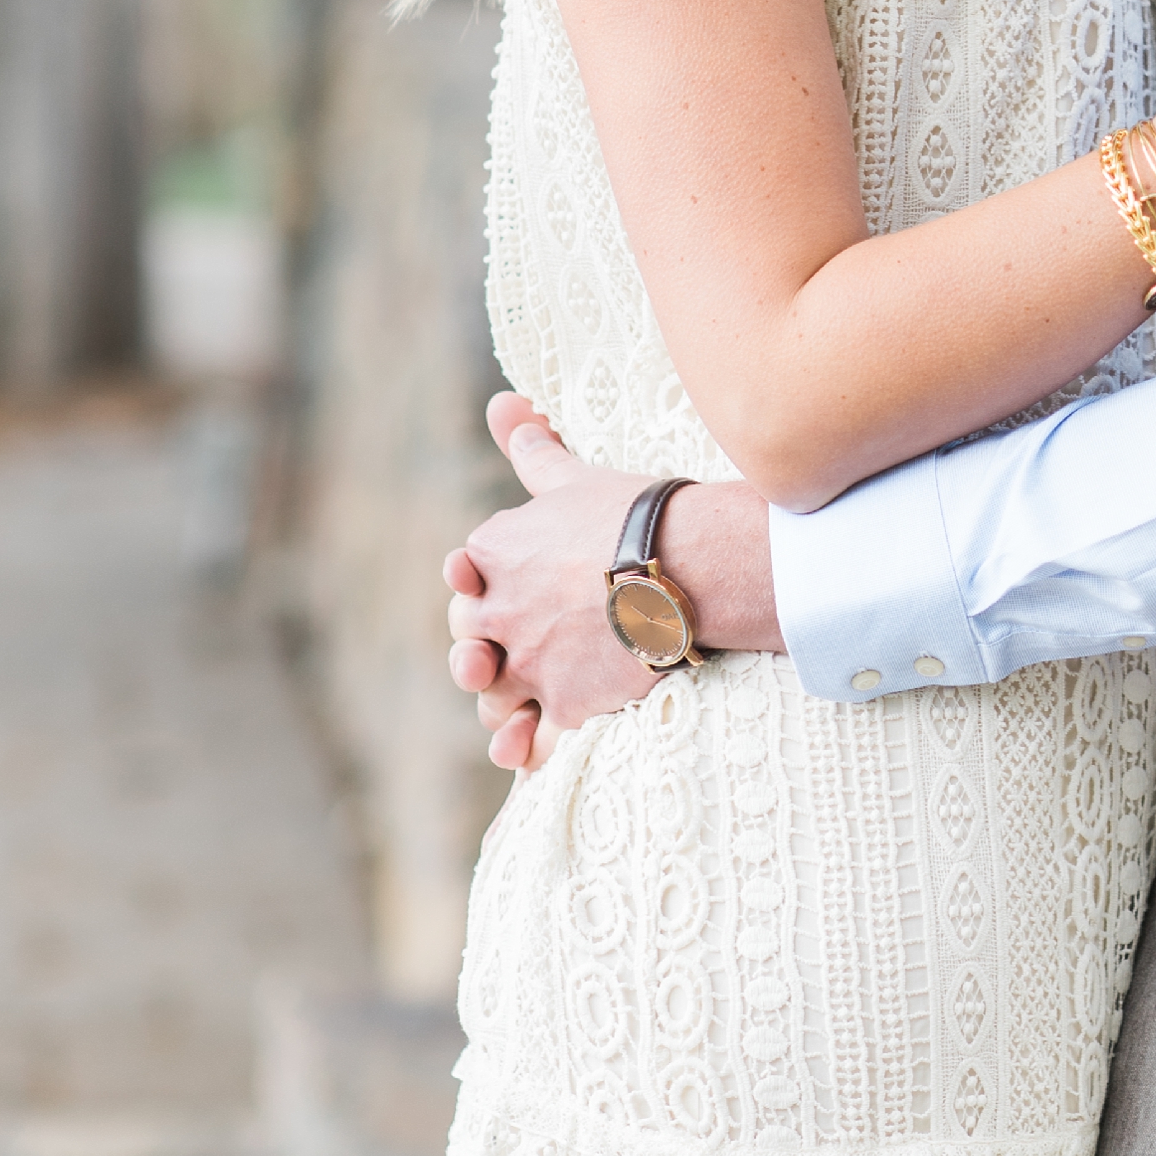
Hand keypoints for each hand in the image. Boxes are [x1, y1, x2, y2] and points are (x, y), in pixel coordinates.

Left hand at [445, 395, 665, 773]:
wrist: (691, 562)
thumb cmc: (635, 510)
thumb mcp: (573, 476)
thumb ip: (532, 449)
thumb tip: (502, 404)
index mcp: (492, 554)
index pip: (464, 580)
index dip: (478, 589)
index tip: (498, 590)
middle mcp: (498, 611)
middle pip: (469, 642)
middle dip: (481, 652)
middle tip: (505, 654)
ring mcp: (529, 660)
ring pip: (492, 697)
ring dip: (500, 703)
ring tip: (517, 706)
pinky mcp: (564, 701)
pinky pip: (532, 737)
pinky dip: (526, 748)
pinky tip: (530, 751)